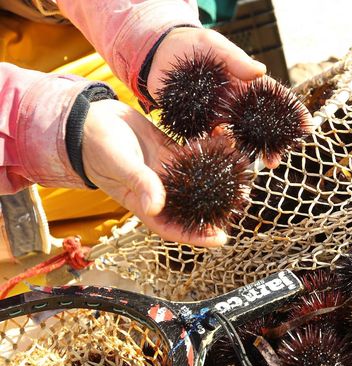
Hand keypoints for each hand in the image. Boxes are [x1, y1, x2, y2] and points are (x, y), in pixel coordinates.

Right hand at [82, 99, 227, 246]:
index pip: (174, 227)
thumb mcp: (119, 166)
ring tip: (242, 172)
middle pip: (192, 205)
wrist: (88, 119)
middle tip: (241, 203)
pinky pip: (193, 155)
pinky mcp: (169, 151)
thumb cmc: (96, 148)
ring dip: (218, 176)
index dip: (197, 236)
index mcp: (144, 203)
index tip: (221, 239)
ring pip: (197, 179)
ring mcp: (166, 171)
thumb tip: (157, 206)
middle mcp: (159, 190)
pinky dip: (209, 150)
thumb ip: (140, 184)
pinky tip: (226, 142)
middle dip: (216, 206)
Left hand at [146, 27, 284, 168]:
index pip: (275, 99)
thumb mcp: (215, 46)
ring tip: (258, 166)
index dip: (292, 112)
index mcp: (246, 84)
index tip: (307, 126)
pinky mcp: (199, 123)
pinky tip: (226, 159)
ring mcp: (219, 115)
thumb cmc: (193, 45)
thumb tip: (261, 72)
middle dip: (272, 144)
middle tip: (277, 160)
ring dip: (249, 153)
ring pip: (239, 137)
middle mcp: (236, 103)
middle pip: (260, 126)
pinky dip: (221, 150)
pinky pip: (212, 140)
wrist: (160, 53)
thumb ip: (236, 60)